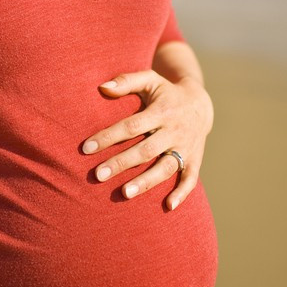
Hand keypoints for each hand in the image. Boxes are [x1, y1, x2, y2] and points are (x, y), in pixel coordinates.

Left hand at [83, 71, 212, 209]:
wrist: (200, 104)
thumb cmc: (165, 93)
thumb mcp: (149, 80)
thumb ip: (126, 81)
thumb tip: (102, 87)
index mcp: (161, 111)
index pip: (131, 126)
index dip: (108, 137)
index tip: (86, 149)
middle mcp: (174, 131)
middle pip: (145, 150)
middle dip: (122, 163)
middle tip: (98, 175)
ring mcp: (186, 147)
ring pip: (166, 167)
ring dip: (146, 182)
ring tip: (125, 194)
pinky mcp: (195, 160)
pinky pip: (190, 179)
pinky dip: (182, 193)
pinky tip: (168, 206)